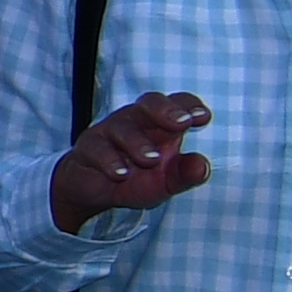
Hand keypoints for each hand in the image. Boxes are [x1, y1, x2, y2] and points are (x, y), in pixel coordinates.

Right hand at [49, 91, 210, 232]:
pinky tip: (121, 174)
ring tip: (151, 160)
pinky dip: (110, 160)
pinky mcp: (88, 148)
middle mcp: (136, 121)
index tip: (203, 117)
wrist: (93, 190)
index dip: (189, 105)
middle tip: (182, 123)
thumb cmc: (136, 177)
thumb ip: (186, 174)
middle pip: (150, 102)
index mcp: (161, 124)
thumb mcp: (167, 181)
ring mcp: (109, 132)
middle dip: (166, 110)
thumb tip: (202, 166)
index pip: (177, 104)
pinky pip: (97, 148)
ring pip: (123, 126)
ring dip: (138, 142)